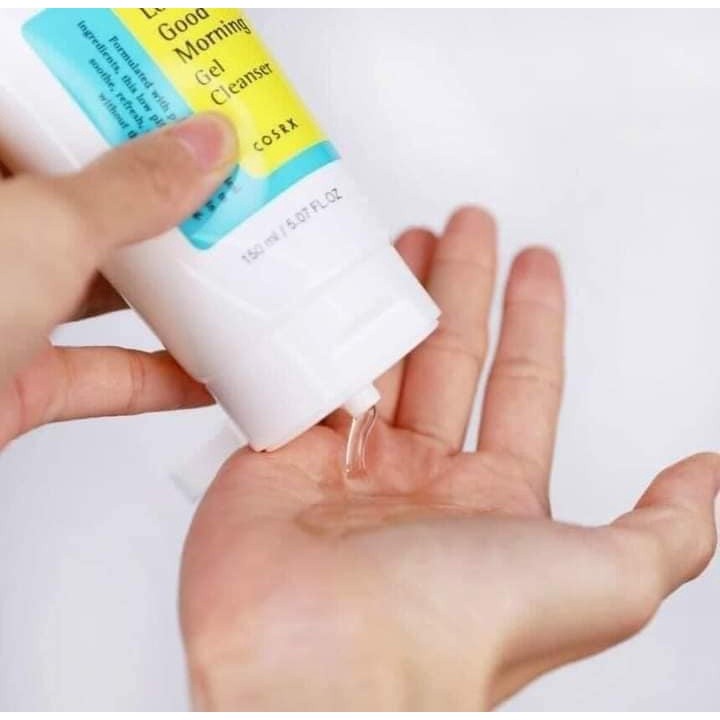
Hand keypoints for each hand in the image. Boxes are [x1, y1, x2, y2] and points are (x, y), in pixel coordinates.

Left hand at [0, 114, 235, 447]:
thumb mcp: (38, 229)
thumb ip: (128, 190)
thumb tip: (201, 149)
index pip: (54, 116)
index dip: (125, 107)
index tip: (186, 107)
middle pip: (92, 204)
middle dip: (166, 203)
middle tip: (225, 187)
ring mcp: (1, 307)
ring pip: (102, 288)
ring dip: (172, 291)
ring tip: (235, 270)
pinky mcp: (21, 375)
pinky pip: (104, 371)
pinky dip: (159, 376)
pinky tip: (207, 370)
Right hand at [180, 207, 719, 709]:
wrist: (318, 664)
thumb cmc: (455, 630)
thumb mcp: (601, 582)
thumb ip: (665, 530)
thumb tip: (706, 477)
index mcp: (490, 500)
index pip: (522, 384)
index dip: (534, 319)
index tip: (535, 260)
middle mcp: (419, 480)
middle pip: (448, 355)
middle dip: (461, 286)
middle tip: (465, 226)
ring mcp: (347, 464)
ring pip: (378, 356)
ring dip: (392, 297)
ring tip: (403, 240)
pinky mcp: (280, 454)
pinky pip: (304, 376)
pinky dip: (315, 332)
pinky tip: (325, 287)